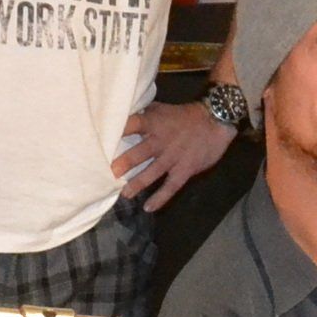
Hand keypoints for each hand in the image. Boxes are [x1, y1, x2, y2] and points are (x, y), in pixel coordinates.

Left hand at [115, 98, 235, 208]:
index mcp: (154, 123)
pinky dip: (160, 198)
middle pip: (138, 153)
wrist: (215, 121)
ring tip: (124, 194)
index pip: (131, 125)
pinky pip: (171, 186)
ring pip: (151, 172)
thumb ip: (145, 114)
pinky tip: (148, 208)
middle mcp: (160, 141)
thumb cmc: (185, 115)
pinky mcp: (184, 170)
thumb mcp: (163, 109)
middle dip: (123, 164)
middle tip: (108, 174)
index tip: (101, 141)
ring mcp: (173, 157)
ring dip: (136, 184)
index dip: (116, 132)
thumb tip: (125, 116)